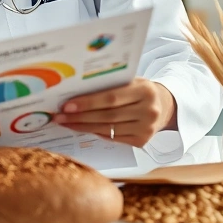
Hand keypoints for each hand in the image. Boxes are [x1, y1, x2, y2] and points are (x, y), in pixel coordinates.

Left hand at [52, 78, 175, 147]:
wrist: (163, 106)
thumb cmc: (139, 90)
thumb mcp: (131, 81)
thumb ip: (110, 84)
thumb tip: (75, 90)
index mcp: (145, 90)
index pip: (111, 97)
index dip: (87, 102)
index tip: (66, 105)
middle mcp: (148, 111)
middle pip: (107, 116)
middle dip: (80, 116)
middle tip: (59, 116)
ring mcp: (146, 129)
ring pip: (108, 129)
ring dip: (82, 126)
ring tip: (65, 123)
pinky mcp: (142, 141)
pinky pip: (112, 138)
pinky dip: (95, 132)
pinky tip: (81, 127)